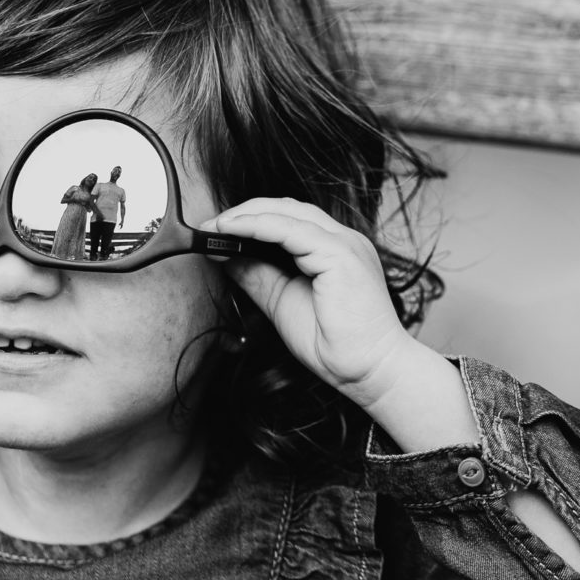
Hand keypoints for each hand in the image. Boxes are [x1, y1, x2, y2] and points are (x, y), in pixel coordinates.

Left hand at [202, 198, 415, 409]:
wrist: (370, 372)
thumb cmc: (337, 346)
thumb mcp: (282, 302)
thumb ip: (258, 276)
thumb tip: (227, 256)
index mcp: (333, 250)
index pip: (288, 219)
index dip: (251, 219)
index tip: (216, 231)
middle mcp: (342, 240)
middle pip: (287, 208)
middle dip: (244, 212)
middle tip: (209, 227)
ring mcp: (344, 244)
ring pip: (289, 212)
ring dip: (247, 216)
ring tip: (216, 227)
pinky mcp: (341, 254)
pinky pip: (292, 230)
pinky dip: (259, 226)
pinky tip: (235, 231)